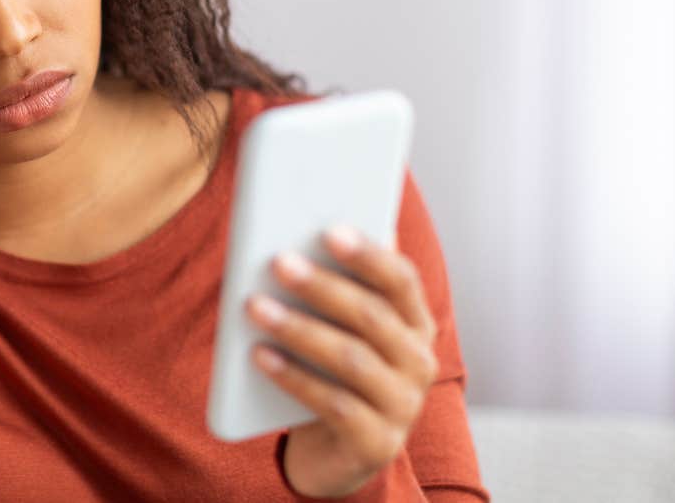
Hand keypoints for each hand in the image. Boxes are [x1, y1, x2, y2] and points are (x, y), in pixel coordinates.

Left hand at [244, 225, 439, 498]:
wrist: (335, 451)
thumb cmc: (334, 371)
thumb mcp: (340, 326)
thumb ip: (338, 282)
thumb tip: (317, 222)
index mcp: (415, 322)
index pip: (401, 280)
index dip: (367, 254)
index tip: (329, 229)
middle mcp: (419, 362)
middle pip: (373, 316)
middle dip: (323, 286)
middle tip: (278, 261)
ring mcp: (403, 405)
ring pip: (351, 359)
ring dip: (299, 329)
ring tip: (255, 306)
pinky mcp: (377, 443)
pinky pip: (334, 405)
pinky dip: (294, 377)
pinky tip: (260, 355)